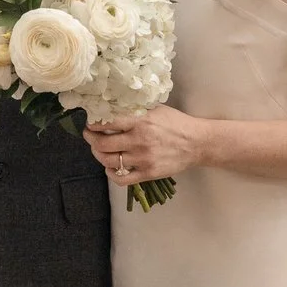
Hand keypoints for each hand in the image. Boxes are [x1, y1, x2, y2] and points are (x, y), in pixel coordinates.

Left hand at [86, 108, 207, 184]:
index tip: (90, 122)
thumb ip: (135, 110)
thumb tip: (112, 107)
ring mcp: (143, 159)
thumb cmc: (176, 123)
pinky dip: (111, 173)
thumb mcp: (156, 110)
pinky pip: (121, 179)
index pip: (107, 123)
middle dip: (91, 139)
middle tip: (89, 135)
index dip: (93, 123)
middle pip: (102, 144)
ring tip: (98, 150)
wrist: (197, 143)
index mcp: (140, 121)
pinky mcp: (147, 173)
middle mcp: (139, 141)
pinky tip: (110, 167)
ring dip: (98, 155)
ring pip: (108, 160)